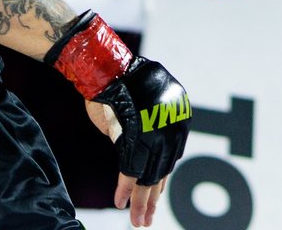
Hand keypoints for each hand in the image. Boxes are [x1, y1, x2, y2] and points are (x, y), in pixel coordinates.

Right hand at [47, 12, 189, 227]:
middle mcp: (172, 127)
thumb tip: (141, 156)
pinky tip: (121, 203)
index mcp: (178, 118)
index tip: (153, 196)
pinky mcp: (136, 138)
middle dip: (152, 197)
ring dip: (141, 201)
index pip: (169, 158)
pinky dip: (126, 189)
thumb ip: (144, 133)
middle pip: (162, 171)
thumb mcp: (138, 109)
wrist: (103, 67)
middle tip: (147, 219)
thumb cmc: (117, 83)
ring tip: (138, 221)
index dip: (159, 179)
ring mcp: (155, 134)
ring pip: (149, 176)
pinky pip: (132, 171)